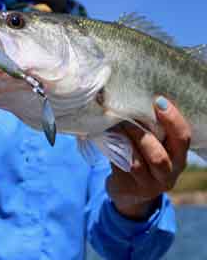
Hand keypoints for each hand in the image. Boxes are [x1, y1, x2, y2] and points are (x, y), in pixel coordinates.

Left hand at [106, 97, 190, 219]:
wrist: (129, 190)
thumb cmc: (144, 159)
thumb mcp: (156, 147)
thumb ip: (154, 130)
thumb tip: (139, 100)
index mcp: (179, 159)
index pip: (182, 139)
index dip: (172, 120)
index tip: (158, 101)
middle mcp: (168, 175)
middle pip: (158, 156)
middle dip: (141, 134)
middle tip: (127, 117)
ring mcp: (148, 185)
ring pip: (136, 164)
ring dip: (124, 141)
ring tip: (115, 125)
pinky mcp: (128, 188)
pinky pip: (120, 167)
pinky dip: (113, 150)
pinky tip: (108, 137)